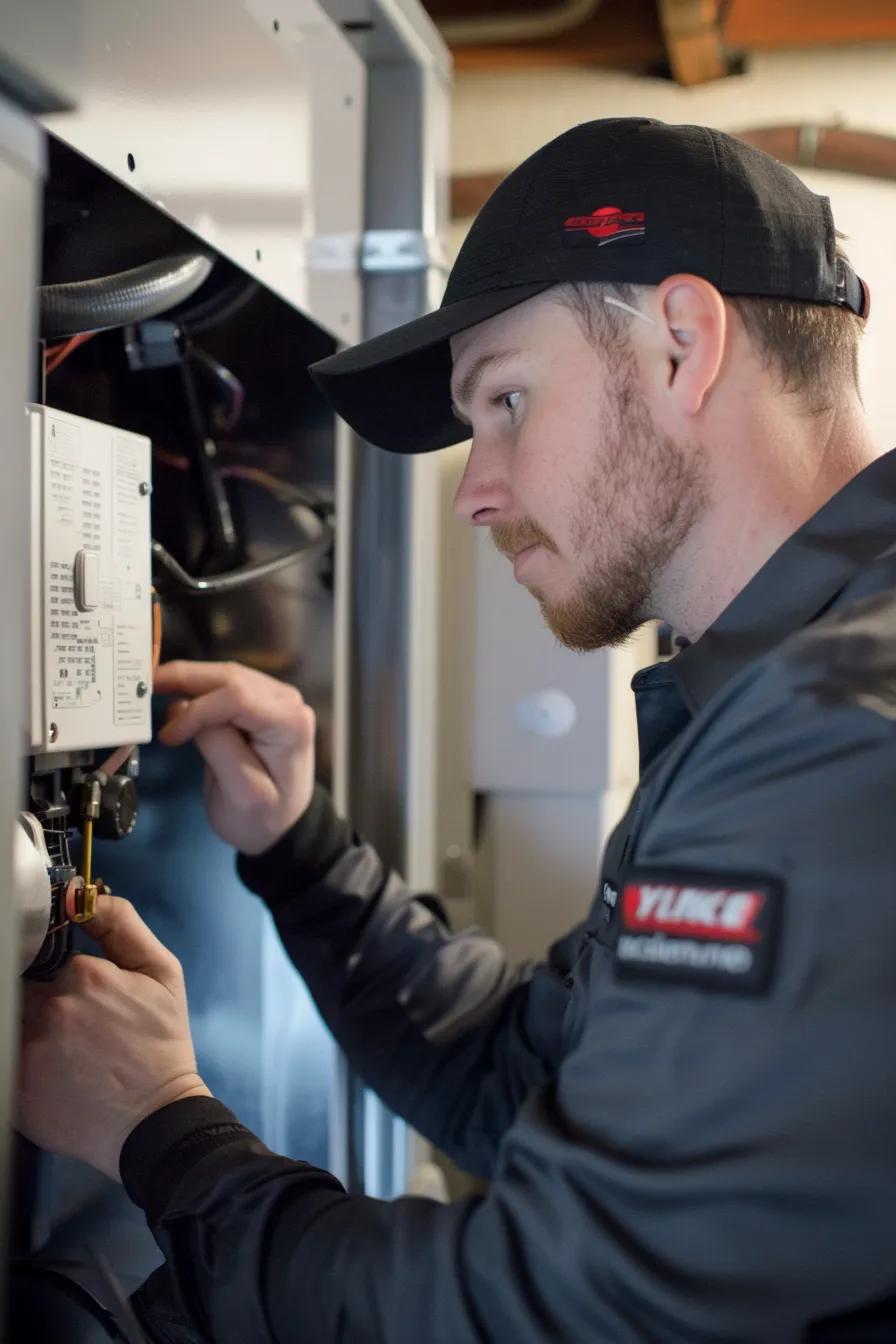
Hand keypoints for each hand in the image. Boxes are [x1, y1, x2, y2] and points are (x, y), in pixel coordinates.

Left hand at [18, 891, 209, 1180]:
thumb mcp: (162, 974)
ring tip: (68, 1054)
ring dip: (34, 1032)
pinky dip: (28, 1062)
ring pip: (17, 1023)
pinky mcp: (15, 1088)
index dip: (62, 973)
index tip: (80, 994)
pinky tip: (56, 1075)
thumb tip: (82, 894)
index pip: (48, 955)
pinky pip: (10, 1058)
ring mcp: (27, 1051)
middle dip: (46, 1002)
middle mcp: (51, 1011)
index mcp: (85, 976)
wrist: (155, 1122)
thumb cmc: (162, 1046)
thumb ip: (122, 924)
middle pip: (27, 989)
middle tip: (79, 1029)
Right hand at [153, 660, 315, 854]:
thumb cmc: (264, 817)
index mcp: (289, 723)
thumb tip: (185, 709)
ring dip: (186, 678)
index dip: (197, 709)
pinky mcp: (258, 702)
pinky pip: (223, 685)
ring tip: (151, 686)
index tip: (168, 735)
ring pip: (223, 675)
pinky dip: (195, 687)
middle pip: (229, 677)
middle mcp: (286, 702)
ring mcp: (274, 699)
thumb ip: (220, 749)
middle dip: (184, 677)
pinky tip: (172, 693)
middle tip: (144, 684)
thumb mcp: (243, 795)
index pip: (237, 697)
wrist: (281, 827)